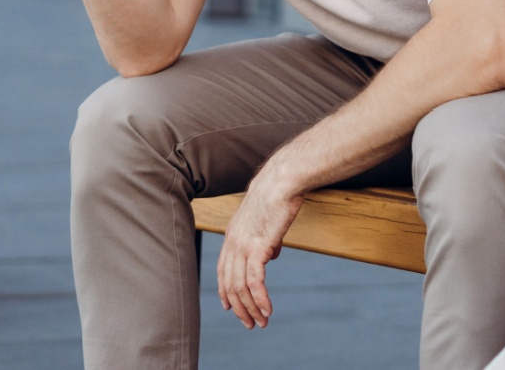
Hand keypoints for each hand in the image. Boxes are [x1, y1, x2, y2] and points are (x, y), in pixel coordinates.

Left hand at [216, 171, 302, 329]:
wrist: (282, 180)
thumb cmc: (278, 194)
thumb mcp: (266, 219)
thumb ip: (266, 239)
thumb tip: (272, 255)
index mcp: (232, 235)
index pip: (222, 270)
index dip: (225, 292)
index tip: (231, 309)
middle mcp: (233, 243)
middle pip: (229, 285)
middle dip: (239, 309)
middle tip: (250, 324)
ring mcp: (243, 245)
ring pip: (241, 287)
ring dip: (251, 309)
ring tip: (262, 322)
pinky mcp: (257, 247)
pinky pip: (255, 281)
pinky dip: (260, 299)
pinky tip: (267, 310)